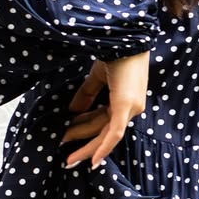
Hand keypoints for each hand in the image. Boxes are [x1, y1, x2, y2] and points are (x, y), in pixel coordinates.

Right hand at [61, 52, 148, 168]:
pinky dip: (104, 147)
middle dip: (83, 142)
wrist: (124, 37)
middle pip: (103, 131)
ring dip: (85, 143)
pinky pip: (115, 132)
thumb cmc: (115, 52)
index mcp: (126, 100)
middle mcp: (132, 108)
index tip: (67, 137)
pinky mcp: (126, 106)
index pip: (103, 121)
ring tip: (68, 155)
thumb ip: (87, 95)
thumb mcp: (97, 76)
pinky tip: (93, 160)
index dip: (84, 130)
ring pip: (106, 133)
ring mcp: (131, 108)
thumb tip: (72, 112)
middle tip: (66, 155)